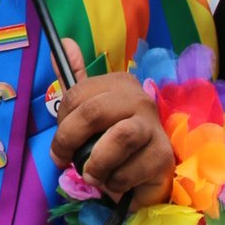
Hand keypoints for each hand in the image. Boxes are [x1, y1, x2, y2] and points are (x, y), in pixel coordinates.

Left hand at [49, 42, 174, 204]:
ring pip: (120, 138)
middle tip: (64, 162)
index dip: (62, 124)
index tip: (61, 144)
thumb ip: (74, 80)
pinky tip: (116, 182)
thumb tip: (63, 43)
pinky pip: (131, 169)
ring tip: (92, 176)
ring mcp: (154, 127)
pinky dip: (115, 182)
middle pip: (94, 112)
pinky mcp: (163, 156)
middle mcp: (140, 99)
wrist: (146, 173)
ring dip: (96, 164)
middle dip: (70, 141)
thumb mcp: (90, 109)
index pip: (77, 95)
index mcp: (119, 84)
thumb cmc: (112, 140)